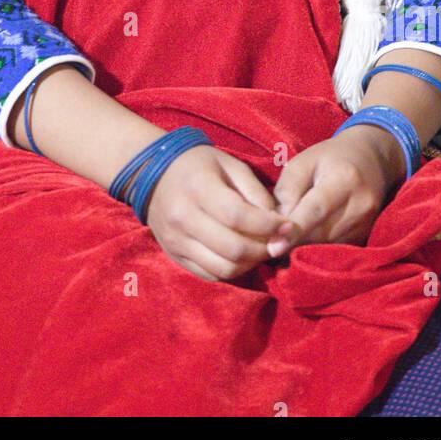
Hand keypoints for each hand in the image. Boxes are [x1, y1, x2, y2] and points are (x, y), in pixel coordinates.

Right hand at [145, 145, 293, 281]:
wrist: (153, 173)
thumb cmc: (198, 164)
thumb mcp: (229, 165)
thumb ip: (255, 192)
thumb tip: (278, 222)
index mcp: (198, 188)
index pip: (238, 216)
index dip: (268, 225)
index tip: (287, 225)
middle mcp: (183, 217)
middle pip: (233, 249)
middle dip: (264, 249)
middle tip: (278, 241)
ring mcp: (176, 240)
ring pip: (223, 268)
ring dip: (250, 264)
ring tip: (261, 250)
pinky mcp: (174, 255)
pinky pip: (210, 274)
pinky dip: (232, 270)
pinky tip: (241, 256)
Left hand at [266, 125, 407, 257]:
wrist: (371, 161)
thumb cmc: (330, 158)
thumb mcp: (303, 161)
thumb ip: (288, 189)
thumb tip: (277, 223)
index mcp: (345, 179)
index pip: (316, 210)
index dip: (293, 229)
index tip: (273, 247)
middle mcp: (361, 205)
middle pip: (320, 233)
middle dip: (292, 241)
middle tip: (269, 244)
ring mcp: (366, 224)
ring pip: (326, 245)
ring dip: (302, 247)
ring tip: (282, 240)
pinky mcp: (365, 236)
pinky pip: (334, 249)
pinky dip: (315, 248)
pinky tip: (301, 241)